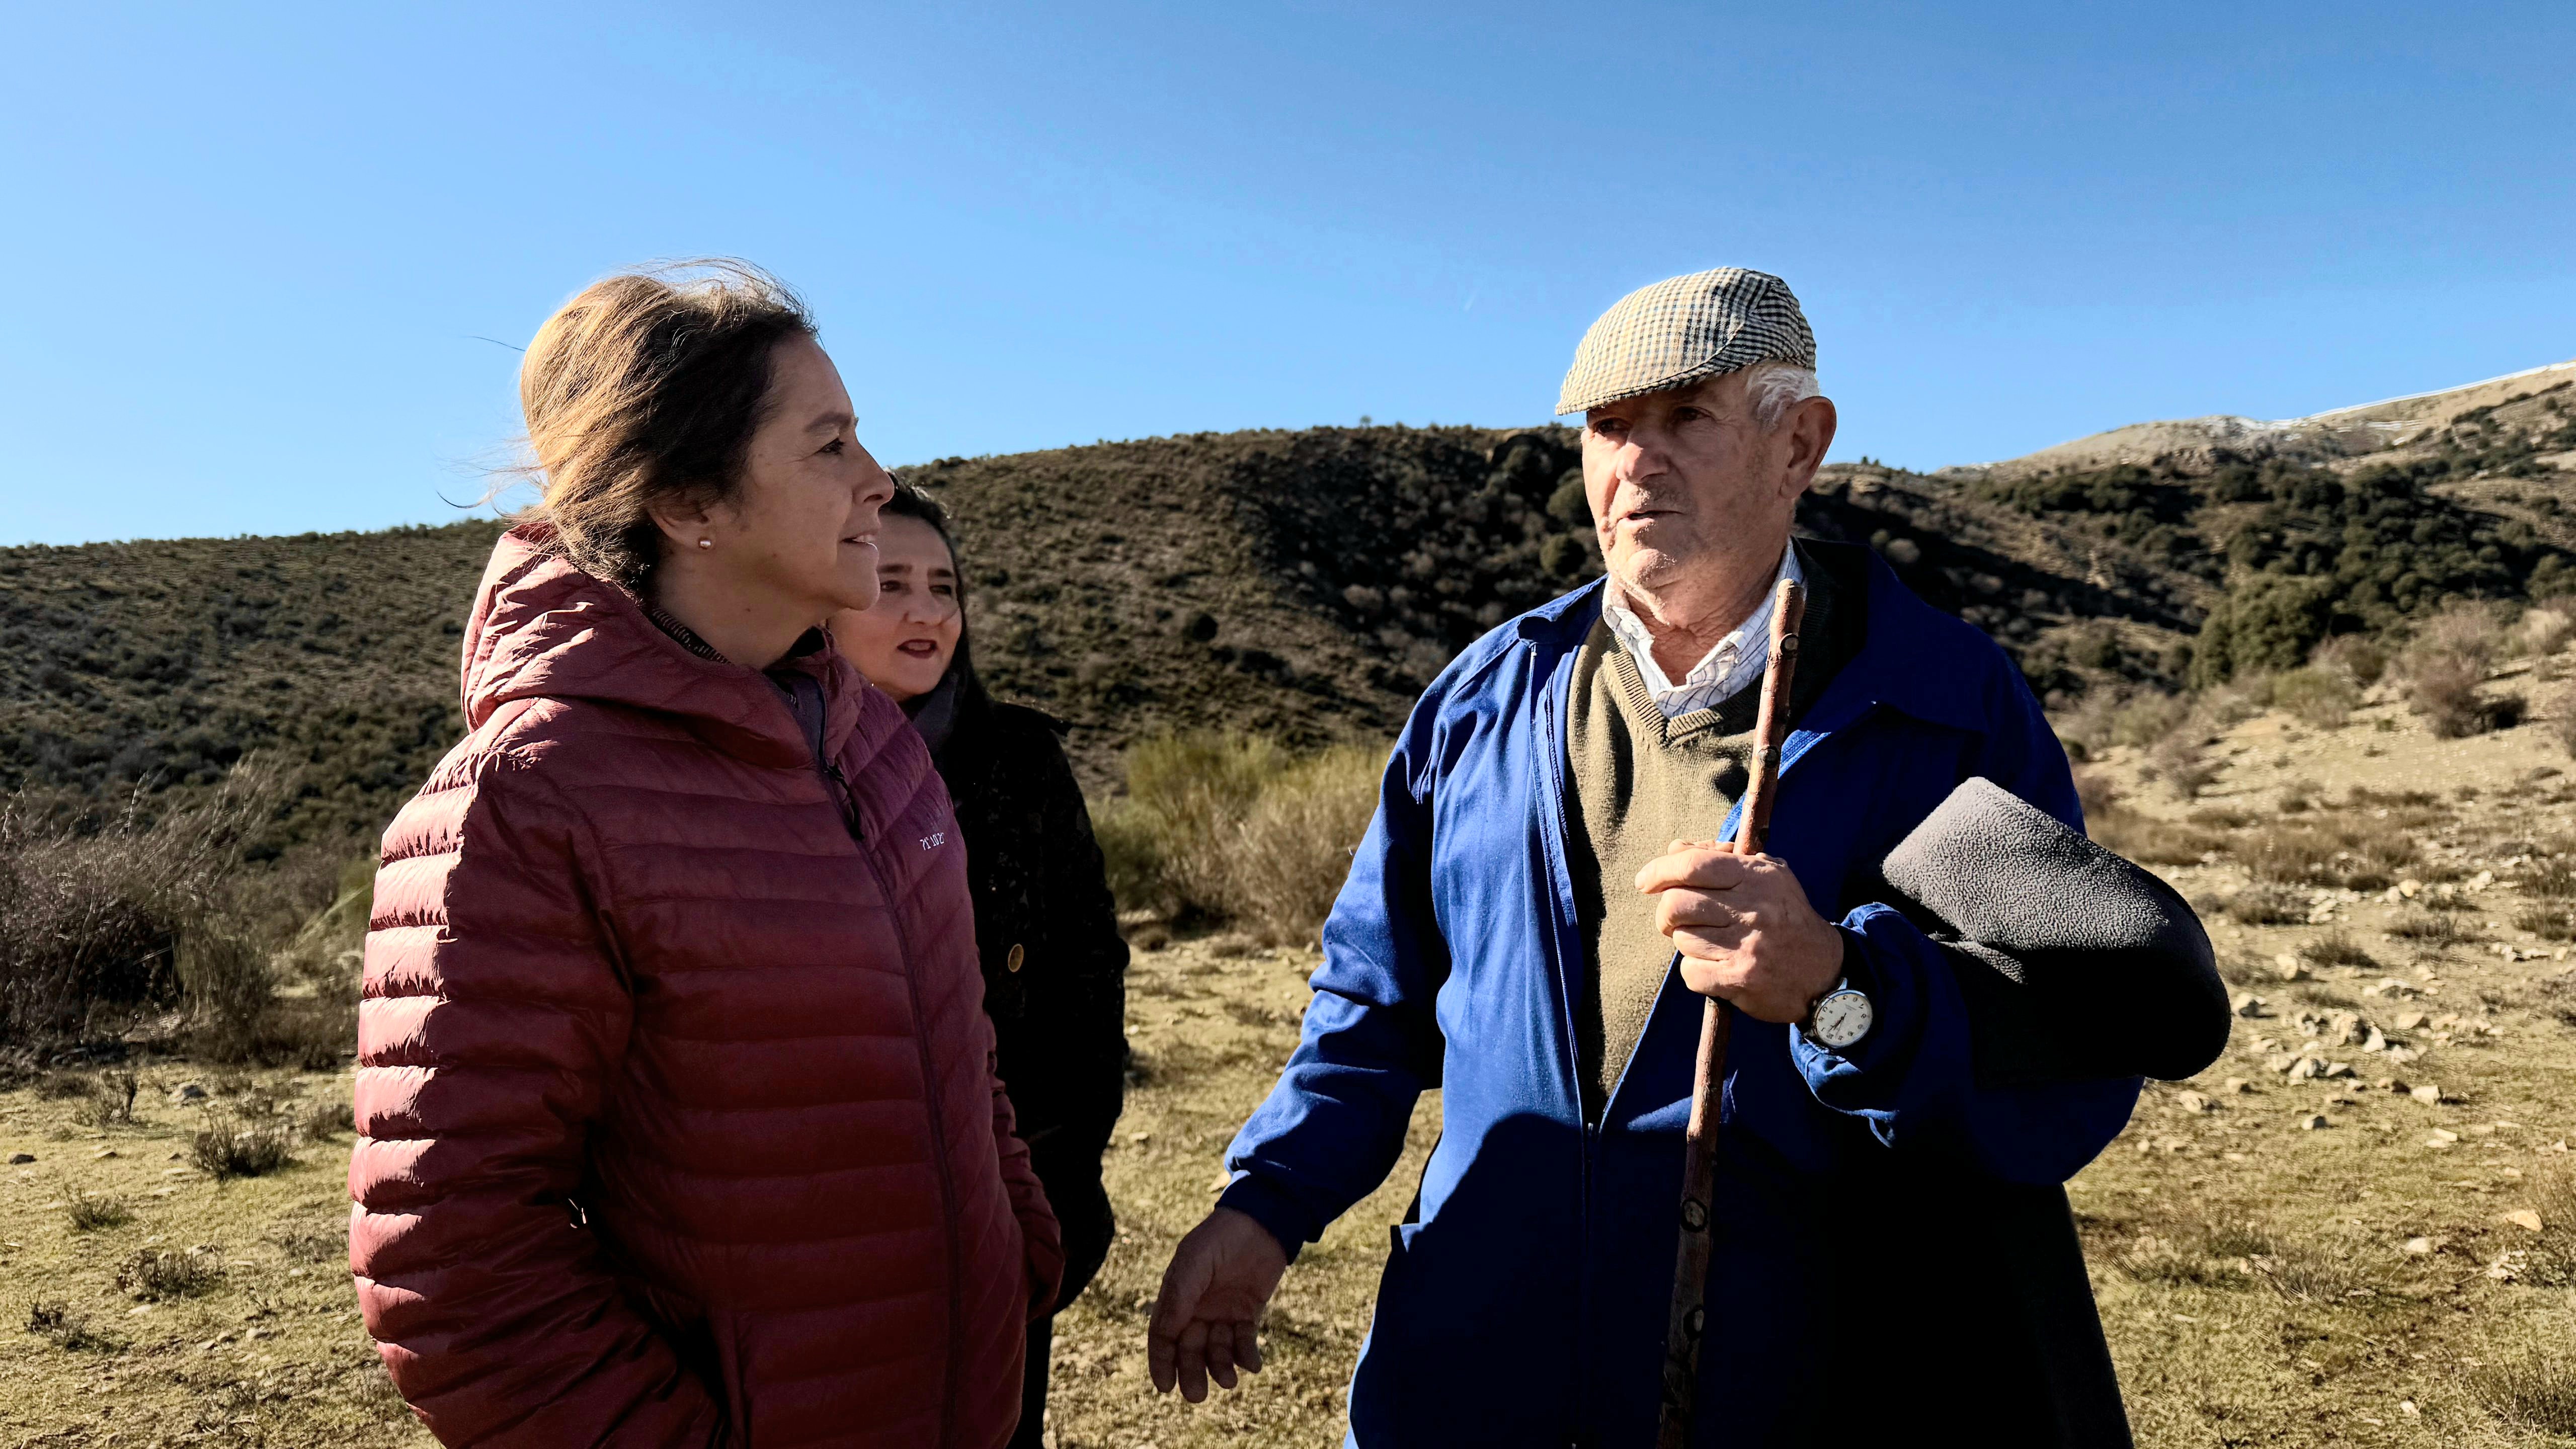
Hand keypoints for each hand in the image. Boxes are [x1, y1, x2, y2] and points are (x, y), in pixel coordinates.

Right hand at [1148, 1207, 1288, 1402]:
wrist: (1261, 1222)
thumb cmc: (1220, 1238)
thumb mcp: (1193, 1262)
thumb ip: (1179, 1296)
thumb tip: (1163, 1334)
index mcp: (1176, 1298)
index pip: (1163, 1337)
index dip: (1161, 1362)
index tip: (1165, 1387)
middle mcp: (1198, 1310)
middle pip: (1189, 1351)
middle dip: (1191, 1373)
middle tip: (1197, 1395)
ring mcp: (1223, 1314)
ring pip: (1216, 1352)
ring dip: (1220, 1369)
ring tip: (1229, 1381)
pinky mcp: (1248, 1314)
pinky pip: (1244, 1343)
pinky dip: (1247, 1356)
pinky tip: (1252, 1365)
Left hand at [1636, 840, 1844, 1023]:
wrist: (1824, 972)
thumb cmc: (1786, 917)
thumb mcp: (1768, 875)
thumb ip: (1721, 857)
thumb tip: (1674, 849)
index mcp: (1757, 877)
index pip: (1693, 865)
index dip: (1660, 870)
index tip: (1644, 881)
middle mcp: (1752, 909)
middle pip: (1676, 904)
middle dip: (1666, 913)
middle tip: (1675, 920)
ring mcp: (1745, 946)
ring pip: (1681, 938)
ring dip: (1687, 942)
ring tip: (1712, 944)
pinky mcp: (1739, 980)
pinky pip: (1690, 972)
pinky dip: (1695, 971)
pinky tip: (1716, 968)